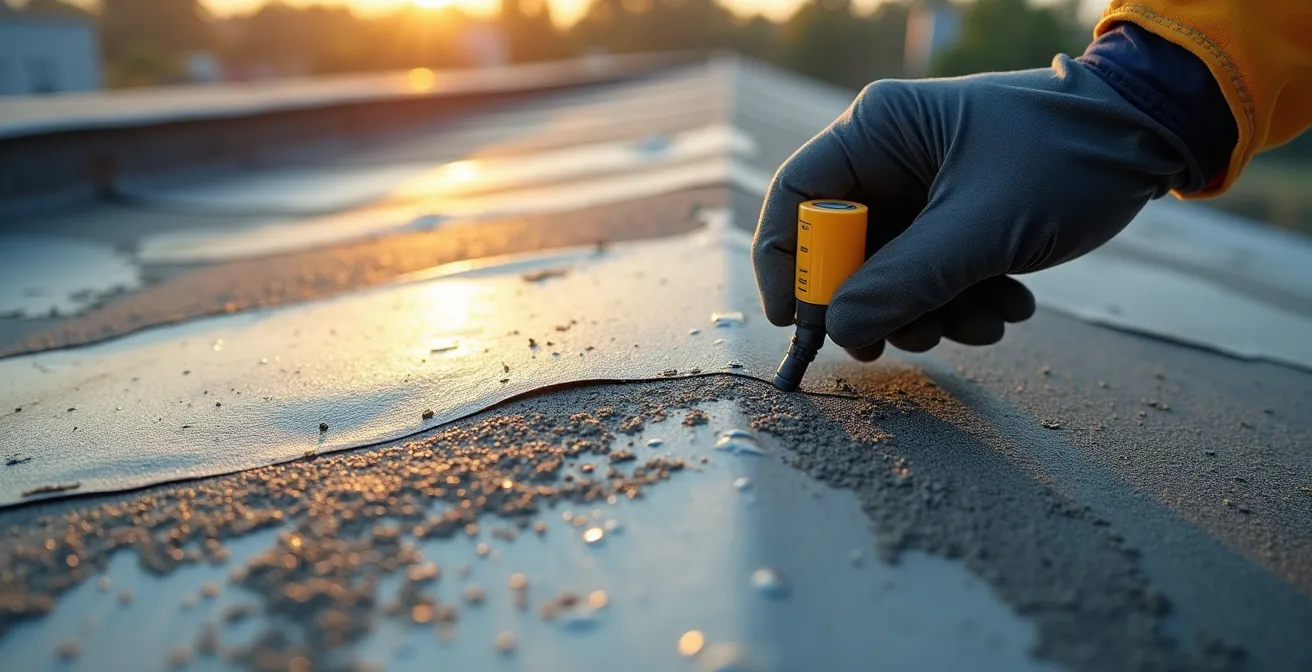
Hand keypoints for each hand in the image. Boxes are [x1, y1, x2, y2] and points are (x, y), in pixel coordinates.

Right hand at [752, 56, 1192, 360]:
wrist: (1151, 138)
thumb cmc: (1067, 158)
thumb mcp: (983, 228)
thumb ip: (905, 282)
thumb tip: (838, 330)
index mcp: (877, 131)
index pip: (798, 200)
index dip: (789, 266)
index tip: (798, 324)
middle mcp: (888, 158)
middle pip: (844, 251)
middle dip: (883, 305)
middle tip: (914, 340)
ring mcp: (921, 190)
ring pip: (891, 275)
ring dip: (936, 312)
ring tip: (992, 319)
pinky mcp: (953, 218)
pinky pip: (932, 276)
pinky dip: (965, 301)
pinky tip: (1011, 303)